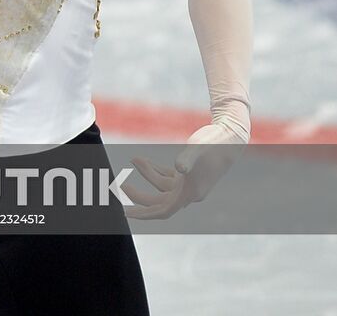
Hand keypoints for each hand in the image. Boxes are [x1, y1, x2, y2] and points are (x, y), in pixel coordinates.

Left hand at [122, 120, 247, 219]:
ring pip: (162, 187)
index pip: (163, 211)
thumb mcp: (198, 149)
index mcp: (190, 193)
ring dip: (146, 175)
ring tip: (133, 159)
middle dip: (139, 196)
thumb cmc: (214, 143)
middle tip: (120, 186)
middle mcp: (189, 193)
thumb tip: (178, 168)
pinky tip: (144, 160)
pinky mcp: (189, 174)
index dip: (143, 214)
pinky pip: (167, 178)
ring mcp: (189, 184)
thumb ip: (187, 159)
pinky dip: (155, 170)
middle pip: (159, 202)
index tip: (125, 213)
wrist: (231, 137)